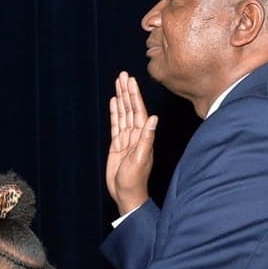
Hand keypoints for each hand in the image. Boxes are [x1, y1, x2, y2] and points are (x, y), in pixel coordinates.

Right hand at [106, 71, 157, 215]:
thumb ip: (146, 138)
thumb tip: (153, 118)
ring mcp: (126, 139)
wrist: (126, 193)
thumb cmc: (135, 179)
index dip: (134, 95)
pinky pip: (116, 125)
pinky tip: (114, 103)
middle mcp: (136, 134)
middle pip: (130, 108)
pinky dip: (115, 113)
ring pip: (123, 114)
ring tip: (118, 83)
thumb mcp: (141, 158)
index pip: (138, 110)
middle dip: (127, 91)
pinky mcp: (117, 145)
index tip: (130, 81)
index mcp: (143, 135)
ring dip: (121, 99)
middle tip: (122, 75)